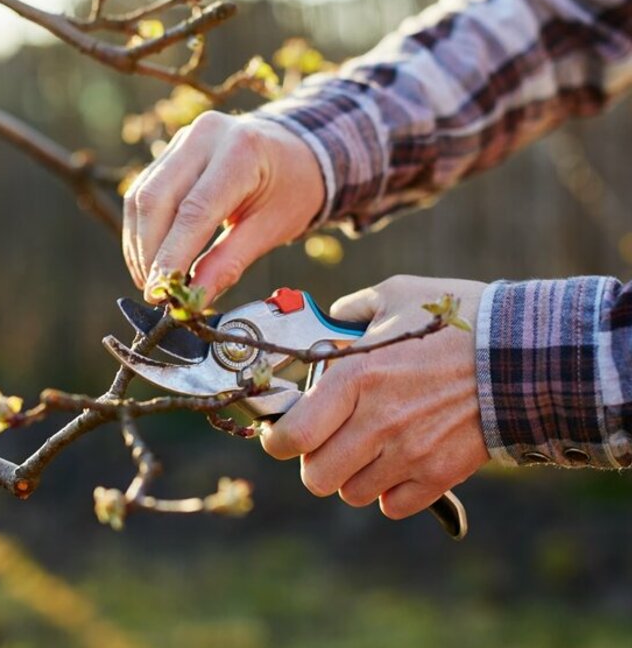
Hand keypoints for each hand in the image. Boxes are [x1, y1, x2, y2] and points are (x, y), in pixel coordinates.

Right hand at [122, 112, 324, 302]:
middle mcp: (206, 136)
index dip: (171, 255)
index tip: (160, 292)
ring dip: (140, 244)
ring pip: (142, 196)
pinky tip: (150, 258)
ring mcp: (185, 139)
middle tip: (154, 292)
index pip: (194, 210)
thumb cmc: (291, 190)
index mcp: (241, 152)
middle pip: (156, 199)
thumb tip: (194, 299)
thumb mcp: (271, 229)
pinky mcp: (172, 150)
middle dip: (149, 253)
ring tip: (151, 281)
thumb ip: (230, 263)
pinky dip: (142, 230)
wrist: (296, 152)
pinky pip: (144, 191)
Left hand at [260, 275, 489, 519]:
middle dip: (314, 460)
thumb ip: (352, 309)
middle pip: (316, 477)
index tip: (280, 435)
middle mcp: (377, 422)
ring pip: (352, 493)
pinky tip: (398, 461)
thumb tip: (331, 320)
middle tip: (327, 439)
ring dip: (351, 475)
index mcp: (356, 377)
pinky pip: (393, 505)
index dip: (277, 441)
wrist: (524, 352)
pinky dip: (388, 491)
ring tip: (366, 448)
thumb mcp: (397, 294)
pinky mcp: (439, 474)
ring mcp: (410, 454)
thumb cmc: (457, 320)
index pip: (293, 436)